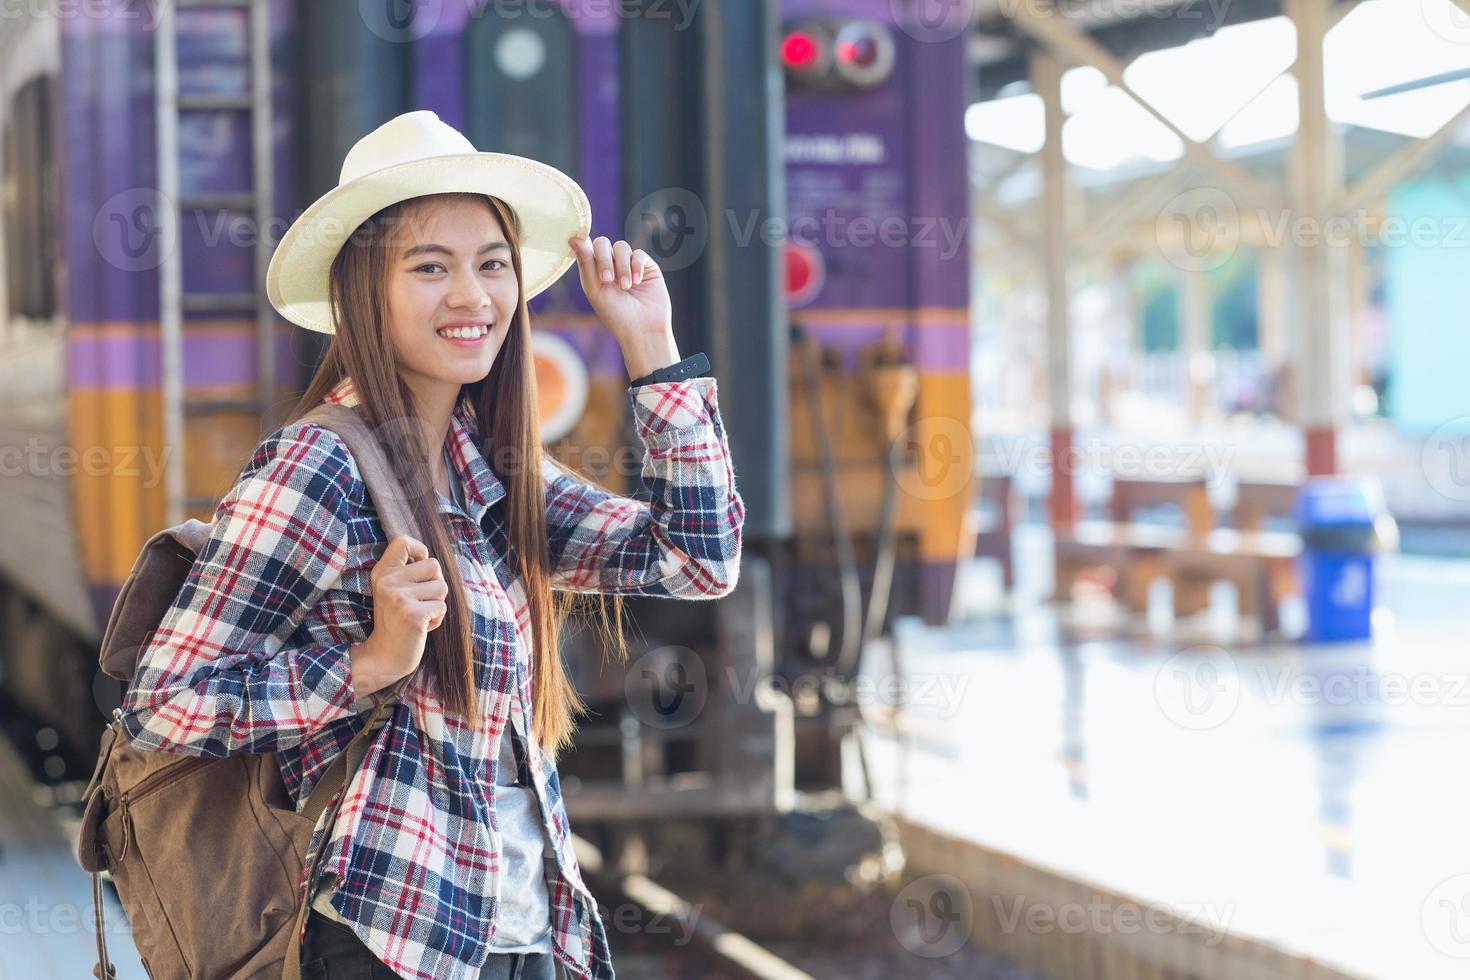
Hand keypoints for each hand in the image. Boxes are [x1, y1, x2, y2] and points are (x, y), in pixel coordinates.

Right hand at [350, 535, 446, 694]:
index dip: (420, 550)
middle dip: (435, 584)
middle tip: (419, 602)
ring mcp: (399, 597)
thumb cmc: (397, 621)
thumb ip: (408, 572)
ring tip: (419, 615)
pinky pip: (442, 607)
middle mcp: (387, 581)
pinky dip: (437, 619)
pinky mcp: (412, 614)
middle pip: (434, 565)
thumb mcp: (394, 590)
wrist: (385, 656)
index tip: (418, 566)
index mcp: (382, 572)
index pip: (402, 541)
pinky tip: (421, 627)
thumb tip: (432, 558)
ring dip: (437, 604)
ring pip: (442, 587)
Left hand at [567, 235, 674, 354]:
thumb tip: (574, 238)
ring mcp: (629, 265)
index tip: (579, 240)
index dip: (584, 243)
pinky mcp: (647, 267)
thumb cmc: (615, 314)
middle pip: (602, 244)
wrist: (642, 329)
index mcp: (594, 271)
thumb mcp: (595, 289)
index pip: (586, 247)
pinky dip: (636, 266)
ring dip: (622, 267)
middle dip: (604, 259)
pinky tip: (637, 281)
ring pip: (621, 247)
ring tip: (626, 287)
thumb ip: (586, 263)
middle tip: (607, 279)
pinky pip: (639, 254)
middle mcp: (611, 265)